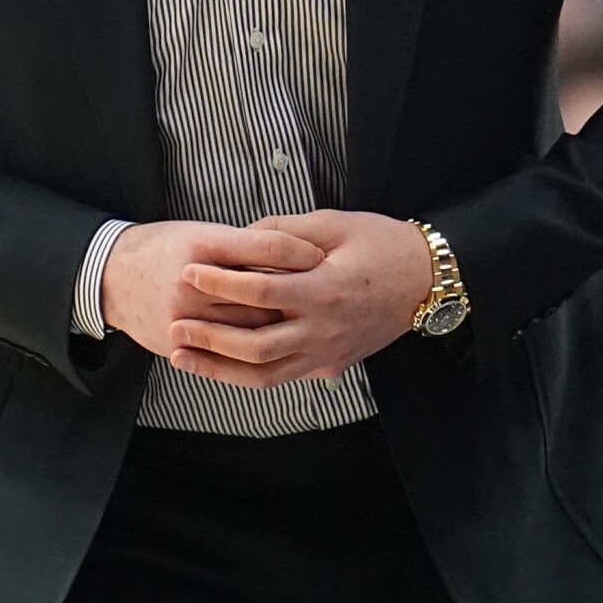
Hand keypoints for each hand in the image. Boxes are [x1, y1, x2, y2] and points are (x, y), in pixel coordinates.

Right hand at [99, 220, 322, 361]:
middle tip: (326, 292)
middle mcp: (194, 283)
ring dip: (281, 327)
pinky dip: (254, 352)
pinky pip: (227, 357)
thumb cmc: (165, 247)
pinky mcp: (180, 344)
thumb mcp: (202, 232)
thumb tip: (296, 252)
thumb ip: (245, 245)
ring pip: (250, 330)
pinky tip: (274, 345)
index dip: (300, 252)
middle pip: (265, 295)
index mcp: (204, 246)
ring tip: (306, 321)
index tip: (321, 255)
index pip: (267, 248)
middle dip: (299, 295)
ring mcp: (186, 318)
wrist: (112, 276)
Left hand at [170, 210, 435, 386]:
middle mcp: (324, 330)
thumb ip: (283, 231)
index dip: (219, 283)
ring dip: (219, 368)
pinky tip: (219, 367)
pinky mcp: (331, 365)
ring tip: (182, 356)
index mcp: (324, 290)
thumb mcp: (333, 223)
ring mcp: (328, 354)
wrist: (428, 280)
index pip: (259, 291)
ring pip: (265, 375)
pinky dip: (247, 376)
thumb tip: (239, 235)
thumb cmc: (382, 245)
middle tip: (174, 326)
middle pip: (255, 346)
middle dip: (209, 338)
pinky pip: (282, 378)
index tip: (188, 273)